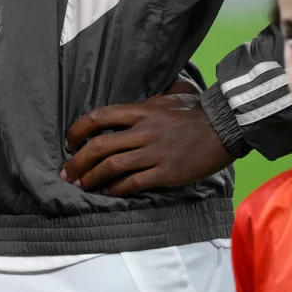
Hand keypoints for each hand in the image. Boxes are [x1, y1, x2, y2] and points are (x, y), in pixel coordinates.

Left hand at [60, 86, 235, 196]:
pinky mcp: (166, 172)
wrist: (223, 127)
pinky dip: (117, 189)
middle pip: (99, 146)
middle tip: (67, 173)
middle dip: (78, 162)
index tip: (69, 142)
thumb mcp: (166, 98)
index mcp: (140, 111)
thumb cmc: (194, 111)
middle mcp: (142, 131)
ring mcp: (154, 153)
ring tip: (81, 186)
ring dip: (92, 178)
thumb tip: (127, 109)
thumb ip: (144, 105)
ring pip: (112, 166)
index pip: (98, 117)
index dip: (77, 130)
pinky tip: (108, 192)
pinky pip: (134, 183)